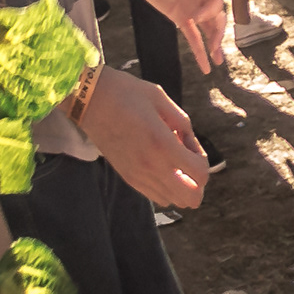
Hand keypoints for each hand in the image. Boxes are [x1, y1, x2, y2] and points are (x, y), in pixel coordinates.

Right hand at [74, 67, 206, 208]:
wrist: (89, 101)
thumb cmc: (128, 94)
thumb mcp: (163, 101)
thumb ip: (183, 125)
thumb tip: (192, 147)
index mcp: (162, 144)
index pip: (200, 173)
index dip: (204, 162)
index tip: (192, 145)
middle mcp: (150, 166)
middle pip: (189, 198)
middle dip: (198, 182)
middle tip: (189, 159)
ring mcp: (136, 175)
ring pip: (171, 200)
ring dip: (182, 185)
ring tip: (174, 162)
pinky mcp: (125, 177)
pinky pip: (154, 195)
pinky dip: (165, 187)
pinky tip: (161, 167)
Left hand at [116, 0, 227, 77]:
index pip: (215, 2)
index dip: (209, 12)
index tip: (196, 17)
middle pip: (215, 19)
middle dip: (217, 35)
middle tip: (216, 51)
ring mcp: (188, 6)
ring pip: (205, 29)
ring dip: (211, 45)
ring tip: (216, 62)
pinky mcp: (175, 14)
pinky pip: (189, 34)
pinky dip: (196, 48)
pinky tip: (202, 62)